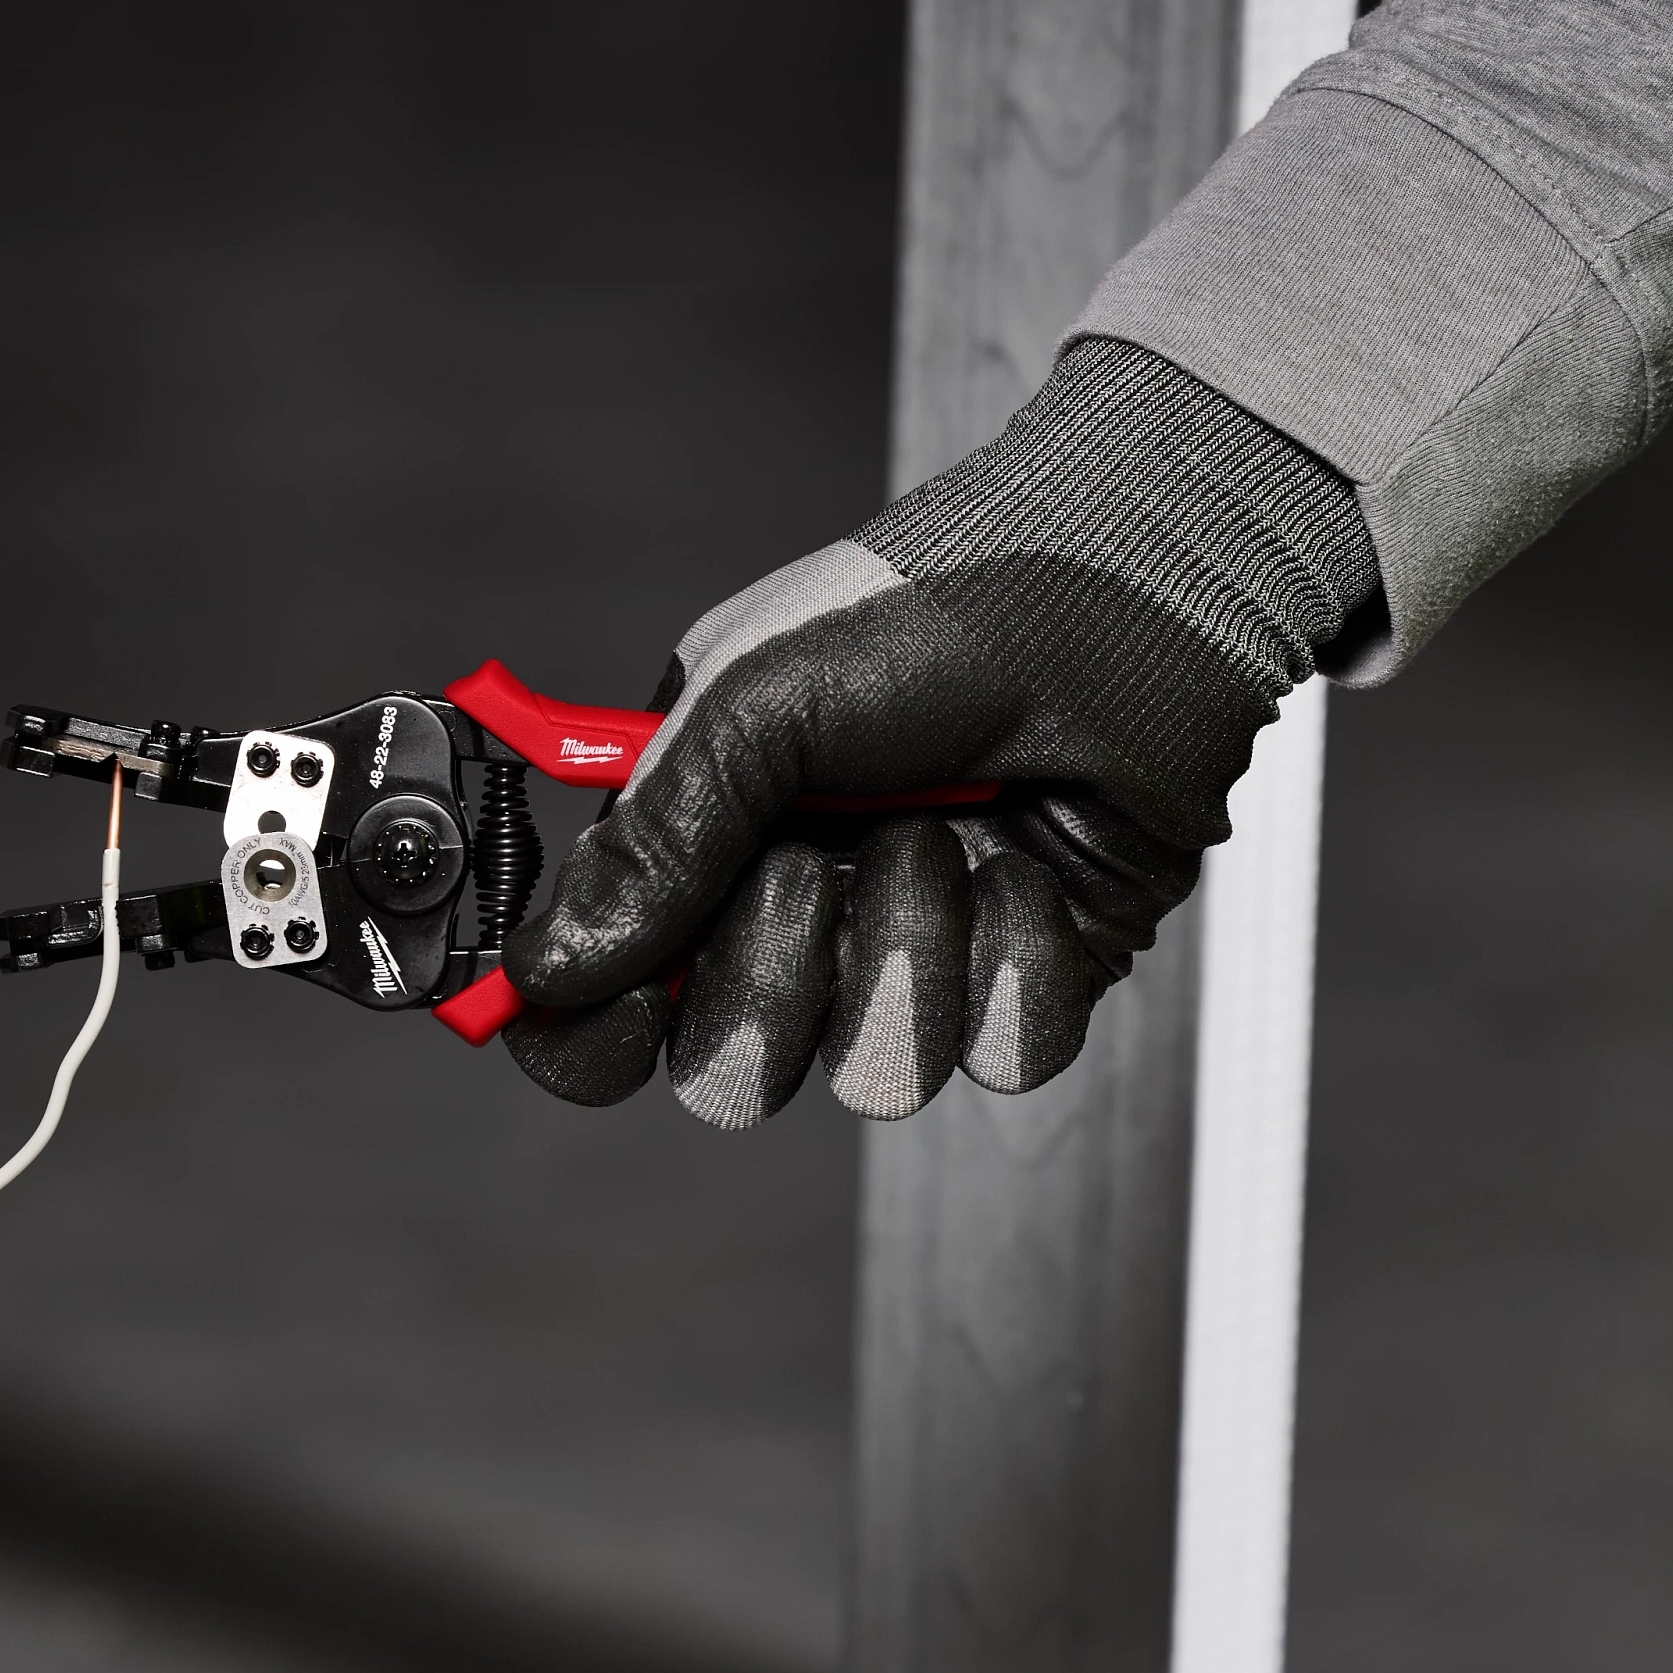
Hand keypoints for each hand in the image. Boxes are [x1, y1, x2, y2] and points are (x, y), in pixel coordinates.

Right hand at [499, 339, 1373, 1125]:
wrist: (1124, 598)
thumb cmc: (930, 615)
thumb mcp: (753, 701)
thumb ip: (651, 843)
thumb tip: (547, 968)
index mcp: (701, 854)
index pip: (601, 1009)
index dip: (592, 1034)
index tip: (618, 1006)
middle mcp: (797, 926)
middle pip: (729, 1072)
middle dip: (777, 965)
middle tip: (814, 857)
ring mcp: (913, 964)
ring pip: (875, 1075)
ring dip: (910, 936)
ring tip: (948, 819)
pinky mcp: (1026, 987)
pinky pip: (1002, 1055)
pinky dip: (1018, 951)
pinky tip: (1031, 858)